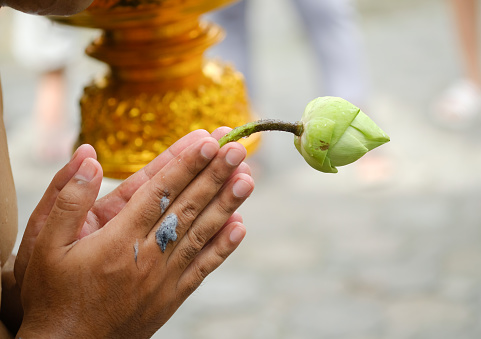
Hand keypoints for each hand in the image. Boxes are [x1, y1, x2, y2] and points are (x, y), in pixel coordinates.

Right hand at [16, 129, 253, 337]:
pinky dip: (224, 246)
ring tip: (247, 179)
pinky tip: (240, 226)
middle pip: (187, 206)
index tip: (207, 141)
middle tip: (238, 148)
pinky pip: (203, 267)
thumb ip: (68, 200)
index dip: (185, 164)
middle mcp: (148, 255)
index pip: (159, 192)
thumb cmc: (54, 295)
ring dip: (226, 204)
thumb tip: (88, 157)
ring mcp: (164, 278)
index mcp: (118, 238)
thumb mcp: (45, 246)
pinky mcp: (172, 296)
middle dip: (214, 175)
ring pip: (201, 233)